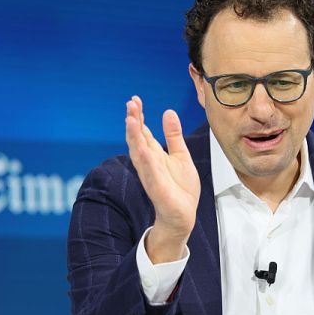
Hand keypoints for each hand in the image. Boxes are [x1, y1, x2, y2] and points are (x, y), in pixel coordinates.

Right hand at [125, 96, 200, 262]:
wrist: (183, 215)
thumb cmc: (180, 188)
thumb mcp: (181, 155)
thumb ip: (173, 136)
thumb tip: (168, 112)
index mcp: (154, 154)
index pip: (143, 131)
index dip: (138, 116)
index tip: (135, 99)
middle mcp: (149, 162)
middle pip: (137, 138)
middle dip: (133, 121)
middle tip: (130, 104)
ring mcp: (151, 174)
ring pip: (139, 152)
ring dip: (134, 137)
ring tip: (131, 120)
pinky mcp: (157, 188)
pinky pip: (149, 172)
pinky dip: (146, 160)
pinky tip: (143, 149)